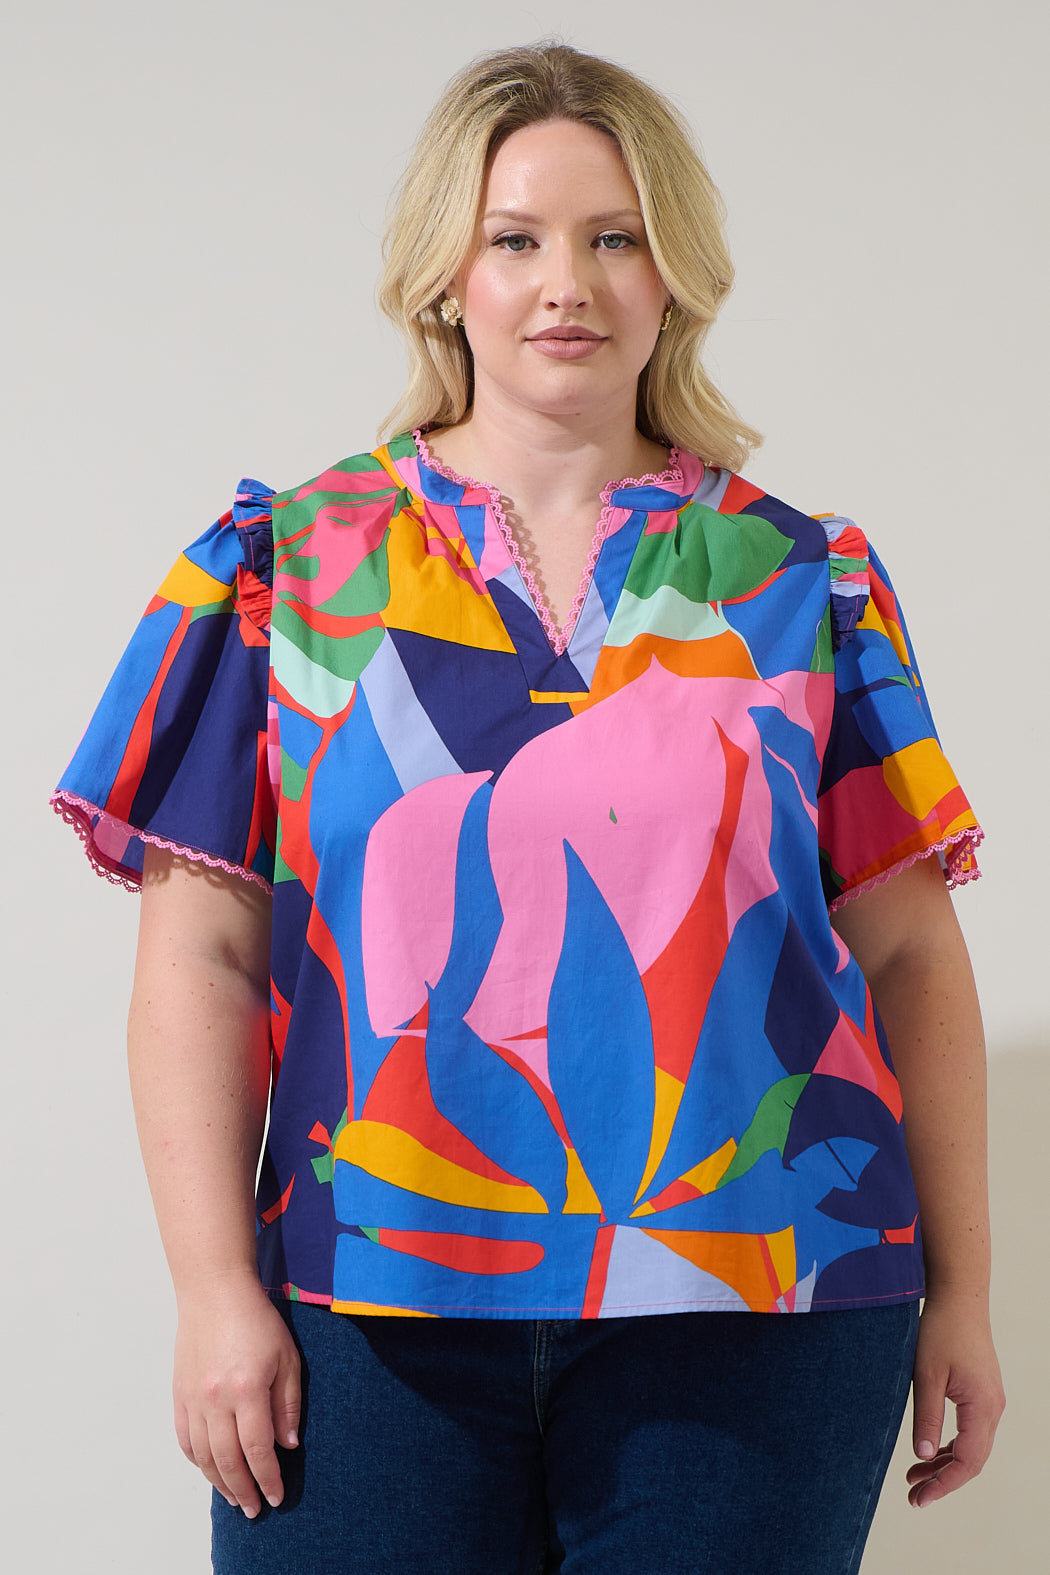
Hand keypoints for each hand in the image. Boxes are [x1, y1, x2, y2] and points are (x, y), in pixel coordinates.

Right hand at [173, 1273, 300, 1518]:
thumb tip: (287, 1445)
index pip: (258, 1450)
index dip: (268, 1478)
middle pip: (228, 1461)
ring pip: (204, 1456)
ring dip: (219, 1482)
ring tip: (234, 1497)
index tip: (276, 1498)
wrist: (214, 1292)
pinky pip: (185, 1439)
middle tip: (254, 1509)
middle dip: (243, 1490)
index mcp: (247, 1390)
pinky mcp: (179, 1394)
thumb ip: (287, 1404)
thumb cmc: (256, 1319)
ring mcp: (193, 1399)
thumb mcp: (287, 1357)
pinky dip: (197, 1460)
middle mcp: (216, 1400)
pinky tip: (209, 1469)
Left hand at [906, 1289, 1003, 1506]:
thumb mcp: (926, 1375)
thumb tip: (923, 1456)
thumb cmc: (941, 1331)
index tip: (919, 1499)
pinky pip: (970, 1431)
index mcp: (983, 1408)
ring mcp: (990, 1401)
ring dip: (944, 1464)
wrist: (959, 1298)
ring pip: (971, 1447)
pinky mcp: (981, 1393)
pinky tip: (930, 1451)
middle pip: (972, 1460)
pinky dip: (950, 1445)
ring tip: (914, 1477)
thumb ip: (926, 1417)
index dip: (943, 1485)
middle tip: (913, 1497)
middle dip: (943, 1481)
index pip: (967, 1462)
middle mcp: (993, 1409)